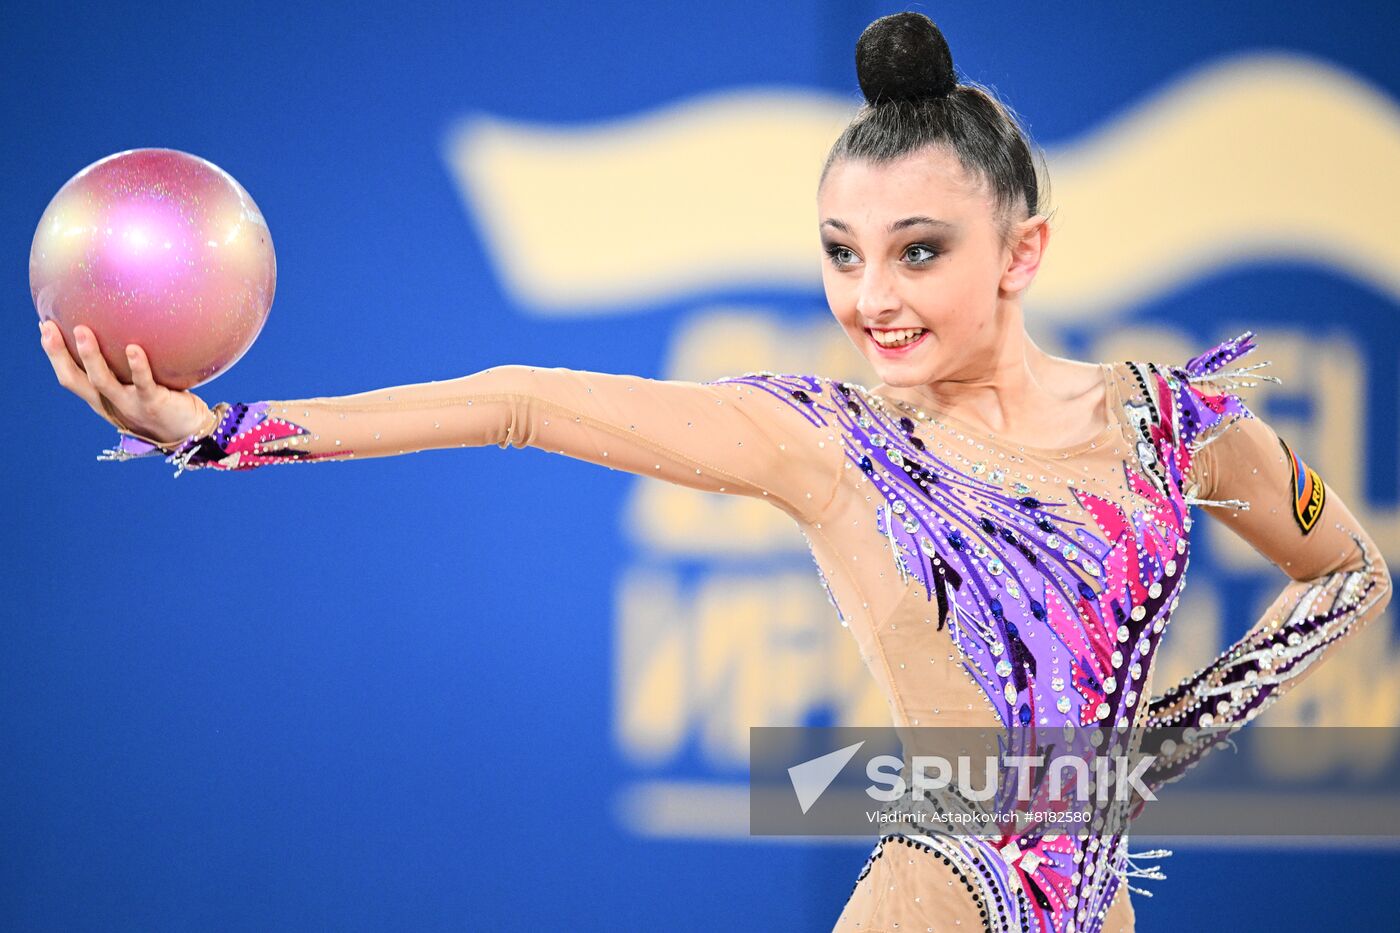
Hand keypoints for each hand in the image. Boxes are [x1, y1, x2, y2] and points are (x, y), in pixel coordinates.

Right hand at [39, 320, 215, 447]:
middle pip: (77, 380)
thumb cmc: (164, 404)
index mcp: (103, 399)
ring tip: (82, 332)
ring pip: (103, 382)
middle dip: (59, 355)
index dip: (55, 355)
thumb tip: (125, 326)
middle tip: (49, 328)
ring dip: (90, 357)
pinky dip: (138, 366)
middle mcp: (111, 403)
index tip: (44, 327)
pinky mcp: (153, 403)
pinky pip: (144, 383)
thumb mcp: (139, 385)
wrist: (190, 434)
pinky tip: (134, 348)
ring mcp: (130, 404)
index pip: (71, 377)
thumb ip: (127, 366)